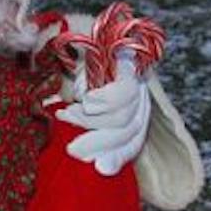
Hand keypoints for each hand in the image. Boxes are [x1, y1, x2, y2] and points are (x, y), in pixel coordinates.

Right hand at [54, 49, 150, 175]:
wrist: (90, 42)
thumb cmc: (83, 82)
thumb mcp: (82, 112)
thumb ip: (86, 134)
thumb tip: (98, 168)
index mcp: (132, 118)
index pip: (132, 145)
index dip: (118, 158)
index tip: (100, 169)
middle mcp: (140, 103)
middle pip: (129, 133)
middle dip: (98, 144)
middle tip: (72, 149)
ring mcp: (137, 84)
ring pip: (123, 116)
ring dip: (91, 121)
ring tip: (70, 114)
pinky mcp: (130, 65)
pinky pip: (124, 91)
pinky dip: (102, 100)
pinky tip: (86, 99)